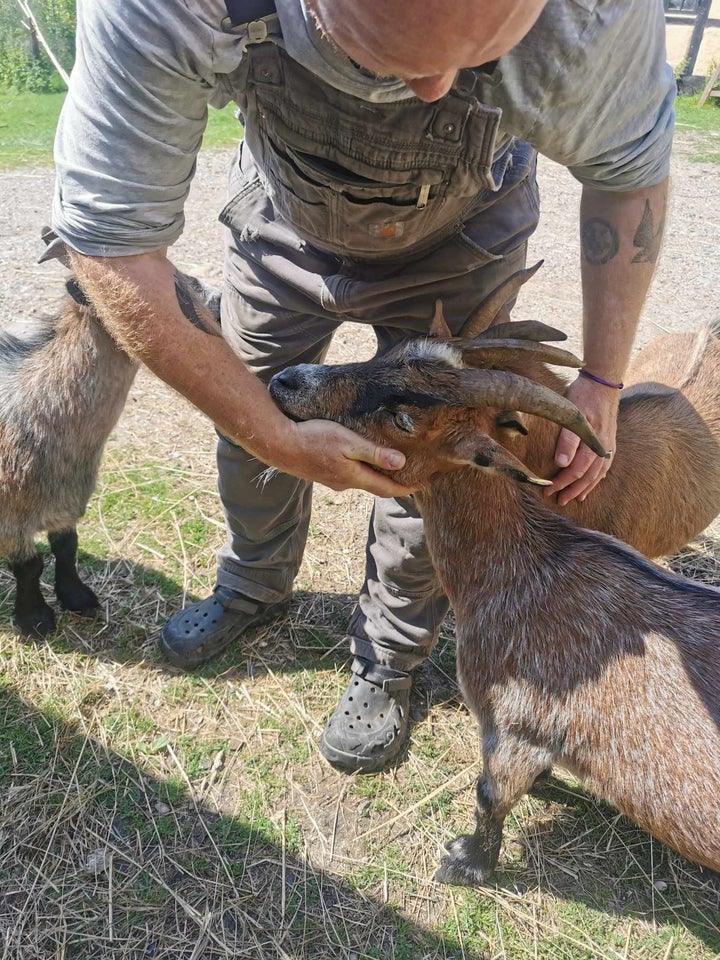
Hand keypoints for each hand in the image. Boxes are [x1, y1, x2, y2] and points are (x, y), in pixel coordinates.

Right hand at [270, 419, 413, 497]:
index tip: (421, 486)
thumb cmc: (314, 438)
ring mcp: (331, 481)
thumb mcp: (348, 442)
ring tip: (385, 465)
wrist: (279, 445)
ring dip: (372, 475)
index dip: (404, 489)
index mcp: (354, 477)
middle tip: (407, 475)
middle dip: (390, 482)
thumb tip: (402, 463)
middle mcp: (344, 484)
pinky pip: (346, 474)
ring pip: (358, 479)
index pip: (386, 489)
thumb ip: (374, 454)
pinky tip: (356, 460)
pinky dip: (357, 470)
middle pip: (373, 485)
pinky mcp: (321, 474)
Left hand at [545, 374, 618, 505]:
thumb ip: (567, 440)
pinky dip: (598, 476)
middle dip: (572, 490)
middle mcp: (603, 446)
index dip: (562, 483)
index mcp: (592, 442)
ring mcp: (608, 443)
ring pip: (598, 472)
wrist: (603, 379)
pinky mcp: (609, 438)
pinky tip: (594, 481)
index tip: (547, 491)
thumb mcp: (571, 414)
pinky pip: (605, 464)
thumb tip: (561, 464)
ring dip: (586, 487)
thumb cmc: (583, 394)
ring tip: (577, 498)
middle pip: (587, 476)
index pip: (575, 470)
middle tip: (559, 501)